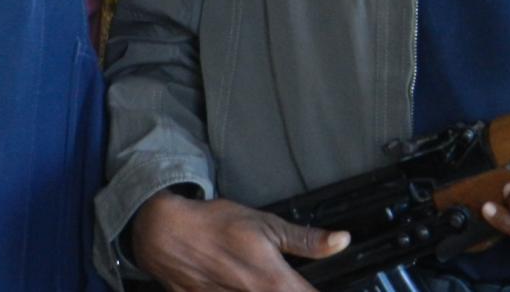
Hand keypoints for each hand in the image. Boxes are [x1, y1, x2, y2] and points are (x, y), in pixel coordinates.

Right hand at [130, 190, 348, 291]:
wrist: (167, 235)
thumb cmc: (218, 225)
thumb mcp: (266, 224)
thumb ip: (306, 240)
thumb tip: (342, 240)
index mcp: (275, 283)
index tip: (334, 285)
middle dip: (296, 291)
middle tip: (293, 282)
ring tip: (265, 281)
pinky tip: (244, 285)